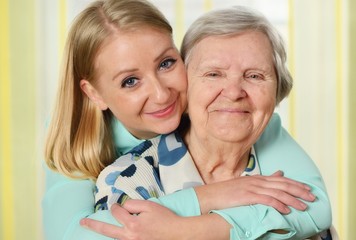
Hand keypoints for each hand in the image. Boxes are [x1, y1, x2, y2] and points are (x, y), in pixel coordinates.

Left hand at [81, 201, 183, 239]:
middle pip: (106, 230)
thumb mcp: (150, 206)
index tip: (117, 205)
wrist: (178, 234)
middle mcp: (129, 236)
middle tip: (82, 222)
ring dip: (103, 232)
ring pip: (113, 238)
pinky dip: (116, 237)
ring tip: (92, 227)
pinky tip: (114, 234)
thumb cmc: (165, 219)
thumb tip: (123, 207)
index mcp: (131, 224)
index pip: (116, 212)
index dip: (116, 206)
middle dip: (93, 224)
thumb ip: (134, 204)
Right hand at [195, 170, 315, 213]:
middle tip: (312, 198)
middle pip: (283, 185)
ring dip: (292, 200)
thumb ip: (264, 180)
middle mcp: (257, 181)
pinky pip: (266, 200)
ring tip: (303, 207)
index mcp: (258, 178)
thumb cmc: (228, 192)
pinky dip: (278, 205)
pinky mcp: (248, 196)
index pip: (282, 179)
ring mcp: (252, 188)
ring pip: (278, 192)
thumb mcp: (247, 184)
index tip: (308, 190)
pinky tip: (286, 211)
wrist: (211, 195)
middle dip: (299, 191)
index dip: (296, 184)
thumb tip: (279, 173)